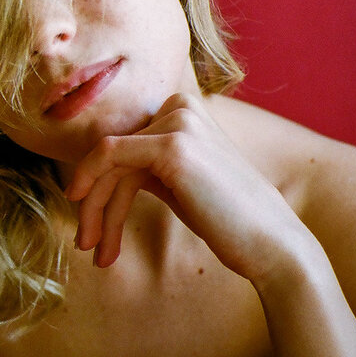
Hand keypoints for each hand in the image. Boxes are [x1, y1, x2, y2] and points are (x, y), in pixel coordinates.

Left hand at [65, 92, 304, 282]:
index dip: (100, 185)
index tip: (93, 228)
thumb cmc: (224, 217)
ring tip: (91, 251)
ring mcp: (177, 121)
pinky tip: (94, 235)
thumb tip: (94, 170)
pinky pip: (109, 157)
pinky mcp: (172, 145)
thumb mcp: (177, 180)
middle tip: (85, 245)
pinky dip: (93, 195)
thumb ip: (144, 165)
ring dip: (93, 209)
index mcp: (183, 109)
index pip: (125, 144)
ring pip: (107, 160)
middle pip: (113, 152)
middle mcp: (179, 106)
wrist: (270, 242)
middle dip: (93, 200)